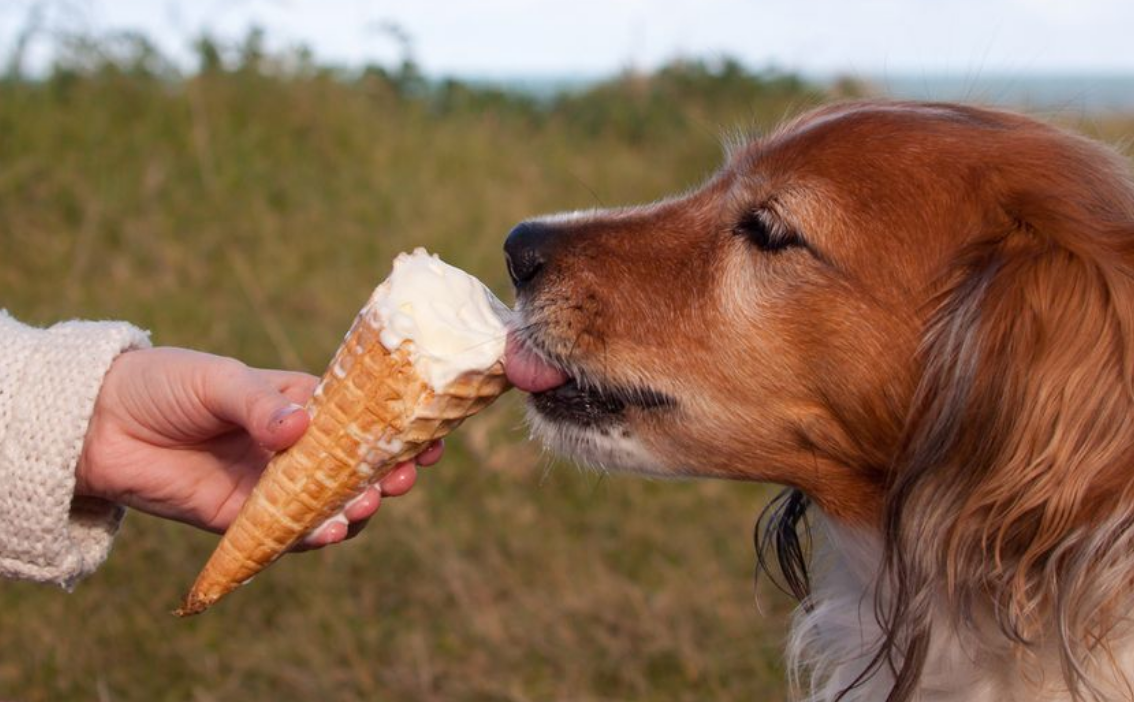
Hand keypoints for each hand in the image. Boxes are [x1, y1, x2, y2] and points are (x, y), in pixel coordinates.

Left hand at [75, 347, 442, 547]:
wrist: (98, 424)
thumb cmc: (163, 385)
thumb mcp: (217, 380)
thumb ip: (259, 403)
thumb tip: (300, 426)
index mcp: (298, 404)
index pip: (361, 417)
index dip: (398, 427)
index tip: (432, 434)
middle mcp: (292, 448)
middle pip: (355, 466)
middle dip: (388, 472)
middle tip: (406, 474)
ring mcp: (271, 484)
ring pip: (330, 503)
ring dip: (357, 506)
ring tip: (370, 501)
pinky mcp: (243, 519)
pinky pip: (288, 533)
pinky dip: (314, 535)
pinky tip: (330, 529)